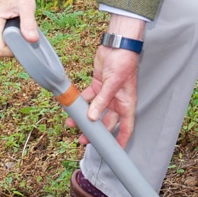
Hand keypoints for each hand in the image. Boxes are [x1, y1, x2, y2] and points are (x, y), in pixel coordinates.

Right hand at [0, 0, 37, 55]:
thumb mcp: (26, 5)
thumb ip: (28, 23)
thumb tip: (32, 40)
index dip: (12, 51)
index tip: (25, 41)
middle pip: (0, 47)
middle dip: (15, 44)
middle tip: (26, 31)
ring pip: (1, 41)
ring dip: (14, 37)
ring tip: (22, 23)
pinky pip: (2, 34)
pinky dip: (12, 32)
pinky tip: (19, 21)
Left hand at [73, 17, 145, 147]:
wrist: (117, 44)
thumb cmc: (123, 62)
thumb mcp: (113, 84)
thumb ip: (102, 101)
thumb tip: (93, 118)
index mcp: (127, 103)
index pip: (126, 126)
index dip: (121, 140)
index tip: (114, 151)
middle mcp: (117, 101)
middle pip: (106, 122)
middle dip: (95, 132)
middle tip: (84, 140)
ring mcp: (106, 94)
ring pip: (94, 111)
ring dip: (84, 119)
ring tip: (72, 127)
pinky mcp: (97, 85)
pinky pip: (87, 98)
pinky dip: (79, 103)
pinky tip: (71, 109)